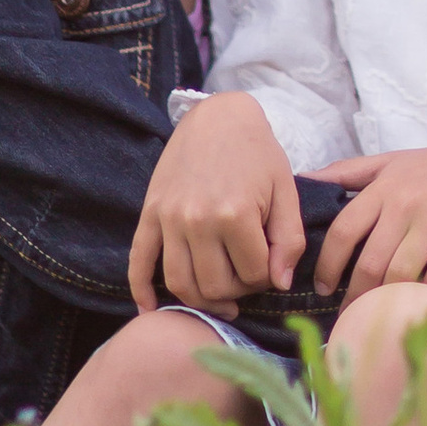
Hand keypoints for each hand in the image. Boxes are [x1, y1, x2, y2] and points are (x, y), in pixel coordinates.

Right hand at [129, 92, 306, 315]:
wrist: (218, 116)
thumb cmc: (258, 153)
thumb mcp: (285, 190)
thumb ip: (288, 239)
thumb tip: (279, 284)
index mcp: (235, 214)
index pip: (254, 274)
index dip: (267, 278)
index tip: (269, 266)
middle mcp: (197, 220)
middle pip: (215, 285)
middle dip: (237, 292)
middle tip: (245, 281)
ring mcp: (169, 218)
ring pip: (180, 283)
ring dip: (201, 301)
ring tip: (218, 301)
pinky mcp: (150, 213)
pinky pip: (138, 260)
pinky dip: (140, 291)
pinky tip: (150, 309)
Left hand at [311, 137, 426, 297]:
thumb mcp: (392, 161)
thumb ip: (347, 171)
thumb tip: (302, 179)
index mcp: (384, 187)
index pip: (344, 231)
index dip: (329, 264)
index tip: (323, 288)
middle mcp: (406, 202)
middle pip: (370, 259)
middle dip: (355, 293)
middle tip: (349, 313)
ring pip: (401, 271)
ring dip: (386, 299)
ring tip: (378, 316)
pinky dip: (426, 293)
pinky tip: (418, 305)